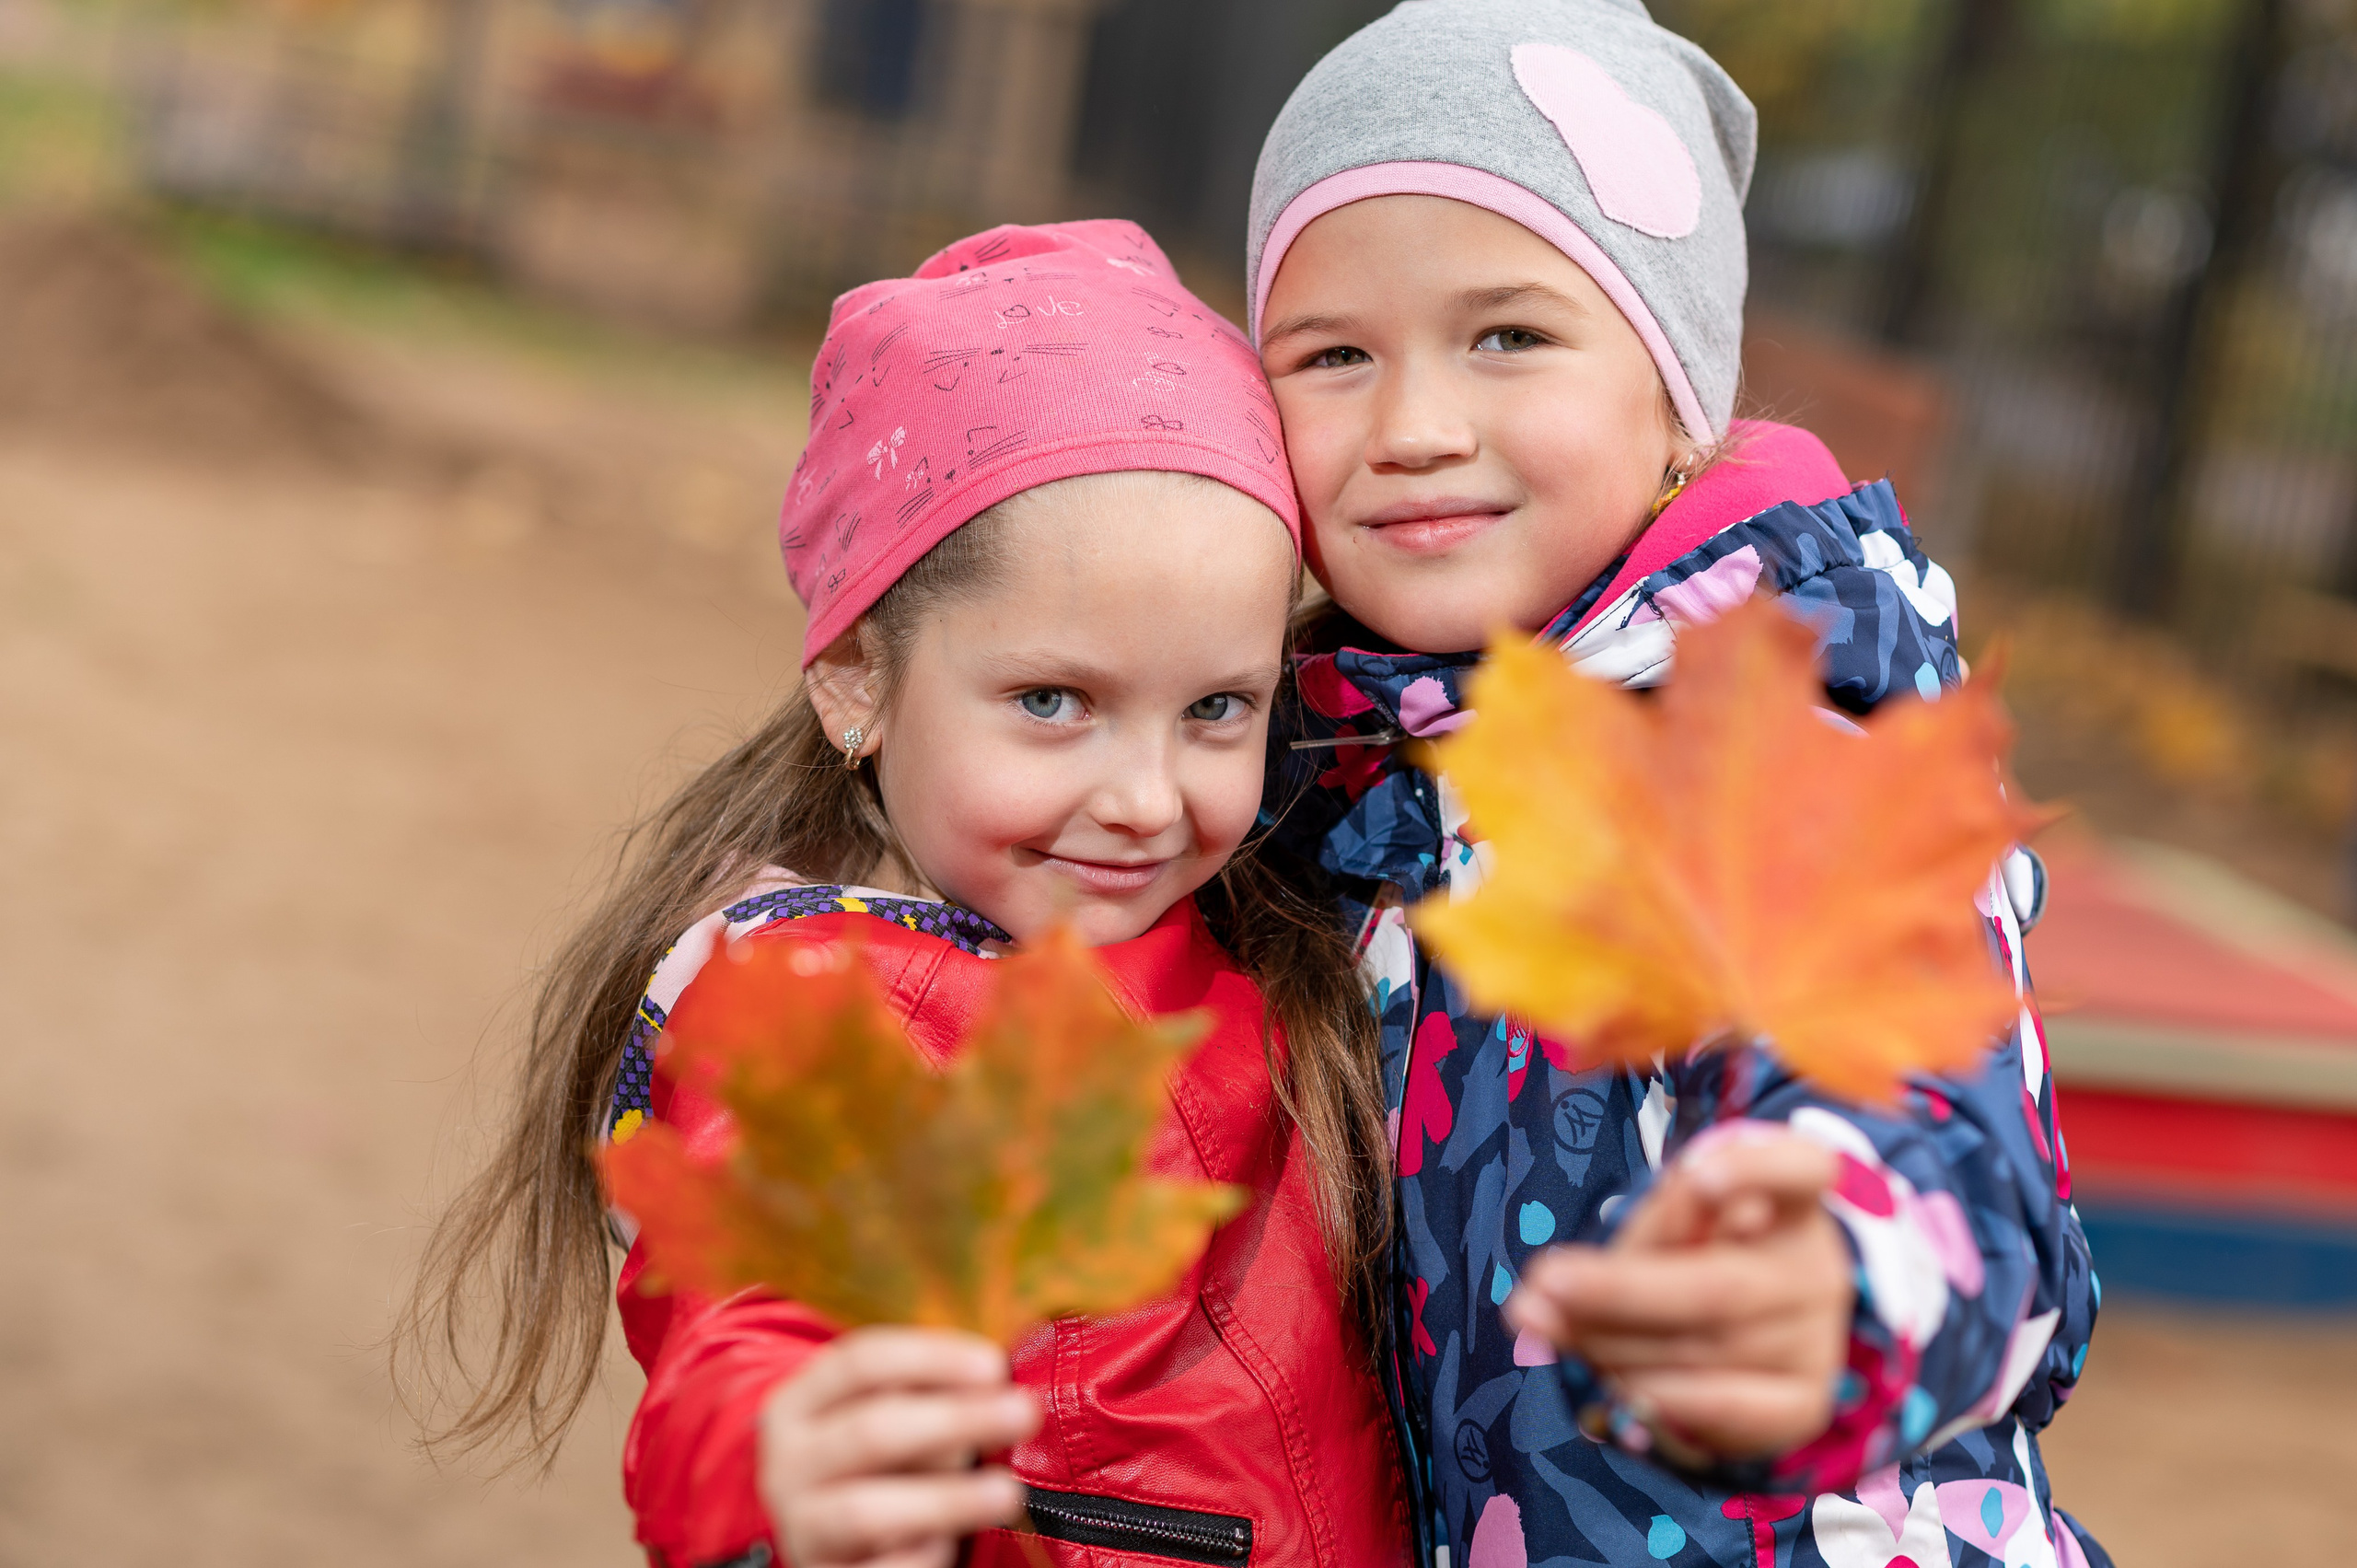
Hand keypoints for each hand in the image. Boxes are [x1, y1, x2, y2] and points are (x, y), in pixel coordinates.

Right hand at [759, 1326, 1041, 1567]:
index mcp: (799, 1404)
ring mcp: (801, 1526)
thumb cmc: (874, 1460)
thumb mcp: (880, 1413)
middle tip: (1022, 1414)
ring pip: (866, 1511)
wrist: (822, 1538)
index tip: (994, 1365)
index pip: (861, 1363)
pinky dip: (919, 1557)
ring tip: (1006, 1493)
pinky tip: (953, 1545)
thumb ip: (925, 1394)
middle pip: (871, 1432)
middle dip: (955, 1420)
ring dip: (945, 1500)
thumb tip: (994, 1384)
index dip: (931, 1358)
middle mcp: (790, 1463)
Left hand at [1503, 1130, 1852, 1461]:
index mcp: (1789, 1198)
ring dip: (1613, 1345)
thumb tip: (1549, 1285)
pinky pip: (1728, 1408)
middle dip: (1618, 1291)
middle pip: (1718, 1286)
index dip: (1752, 1172)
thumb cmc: (1696, 1251)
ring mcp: (1816, 1338)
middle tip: (1542, 1288)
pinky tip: (1615, 1386)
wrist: (1749, 1332)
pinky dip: (1665, 1399)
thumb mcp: (1667, 1222)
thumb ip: (1628, 1236)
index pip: (1800, 1168)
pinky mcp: (1802, 1401)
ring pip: (1704, 1349)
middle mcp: (1816, 1267)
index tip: (1698, 1179)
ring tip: (1548, 1327)